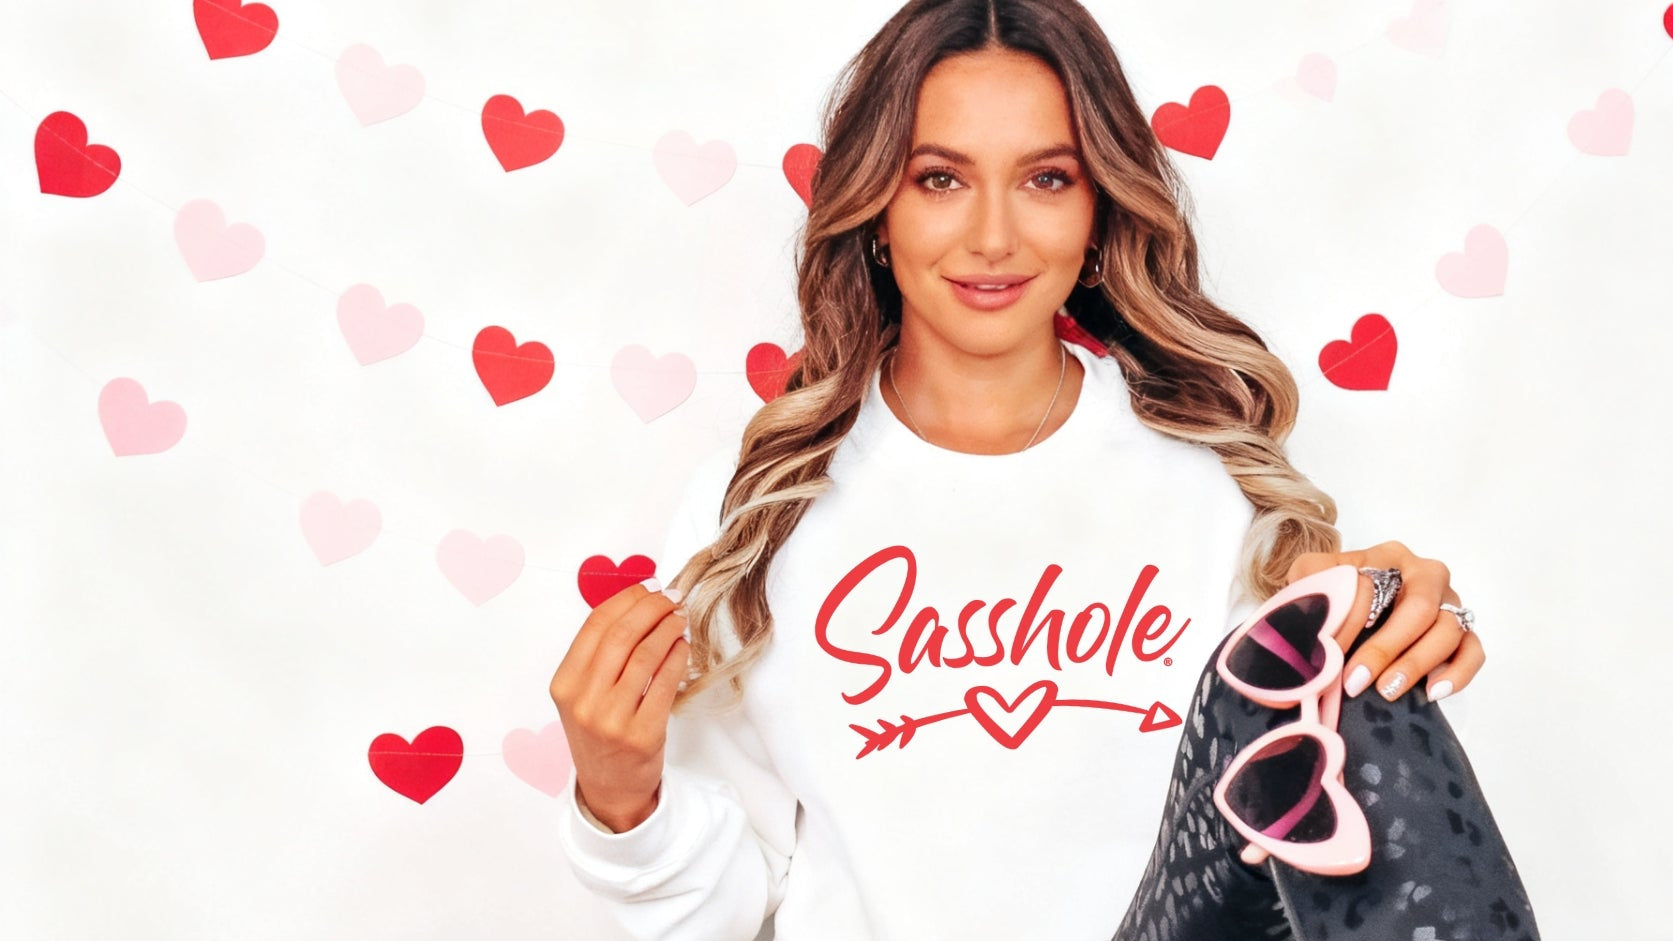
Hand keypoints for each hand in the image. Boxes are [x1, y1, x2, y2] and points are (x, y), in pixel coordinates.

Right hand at [549, 579, 689, 831]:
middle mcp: (583, 700)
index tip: (650, 587)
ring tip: (680, 617)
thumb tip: (638, 603)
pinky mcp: (642, 734)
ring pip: (645, 656)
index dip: (627, 599)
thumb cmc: (599, 734)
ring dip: (668, 628)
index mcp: (564, 684)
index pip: (596, 625)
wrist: (609, 788)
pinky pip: (665, 683)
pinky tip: (683, 645)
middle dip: (652, 608)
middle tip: (672, 597)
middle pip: (621, 635)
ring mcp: (611, 719)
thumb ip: (600, 655)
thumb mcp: (583, 695)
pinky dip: (677, 656)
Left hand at [1286, 541, 1483, 702]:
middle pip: (1422, 609)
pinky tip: (1433, 692)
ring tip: (1387, 692)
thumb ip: (1310, 579)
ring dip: (1418, 664)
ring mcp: (1448, 603)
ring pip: (1450, 630)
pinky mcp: (1463, 632)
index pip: (1385, 584)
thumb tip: (1316, 608)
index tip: (1334, 654)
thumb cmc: (1335, 591)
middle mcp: (1426, 576)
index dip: (1360, 621)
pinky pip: (1473, 650)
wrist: (1350, 608)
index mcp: (1390, 557)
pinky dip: (1459, 672)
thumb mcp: (1313, 575)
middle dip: (1388, 648)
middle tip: (1357, 681)